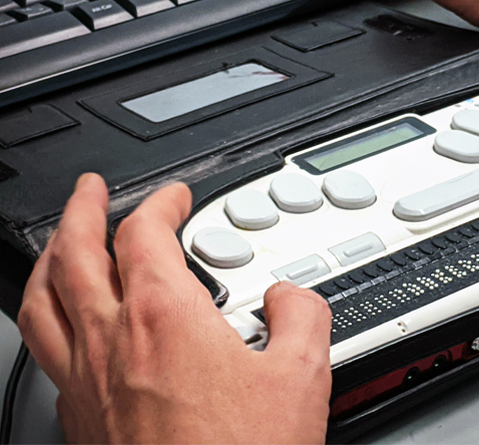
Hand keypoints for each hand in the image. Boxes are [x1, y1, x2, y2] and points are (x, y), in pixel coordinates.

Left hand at [18, 174, 331, 443]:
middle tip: (90, 190)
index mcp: (164, 317)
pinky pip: (48, 351)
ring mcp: (85, 381)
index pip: (145, 232)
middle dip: (83, 209)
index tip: (176, 197)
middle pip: (75, 251)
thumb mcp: (302, 376)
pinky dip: (53, 319)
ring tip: (62, 241)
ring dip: (52, 257)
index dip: (161, 202)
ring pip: (44, 299)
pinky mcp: (79, 419)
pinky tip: (69, 324)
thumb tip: (289, 296)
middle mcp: (113, 342)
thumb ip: (301, 315)